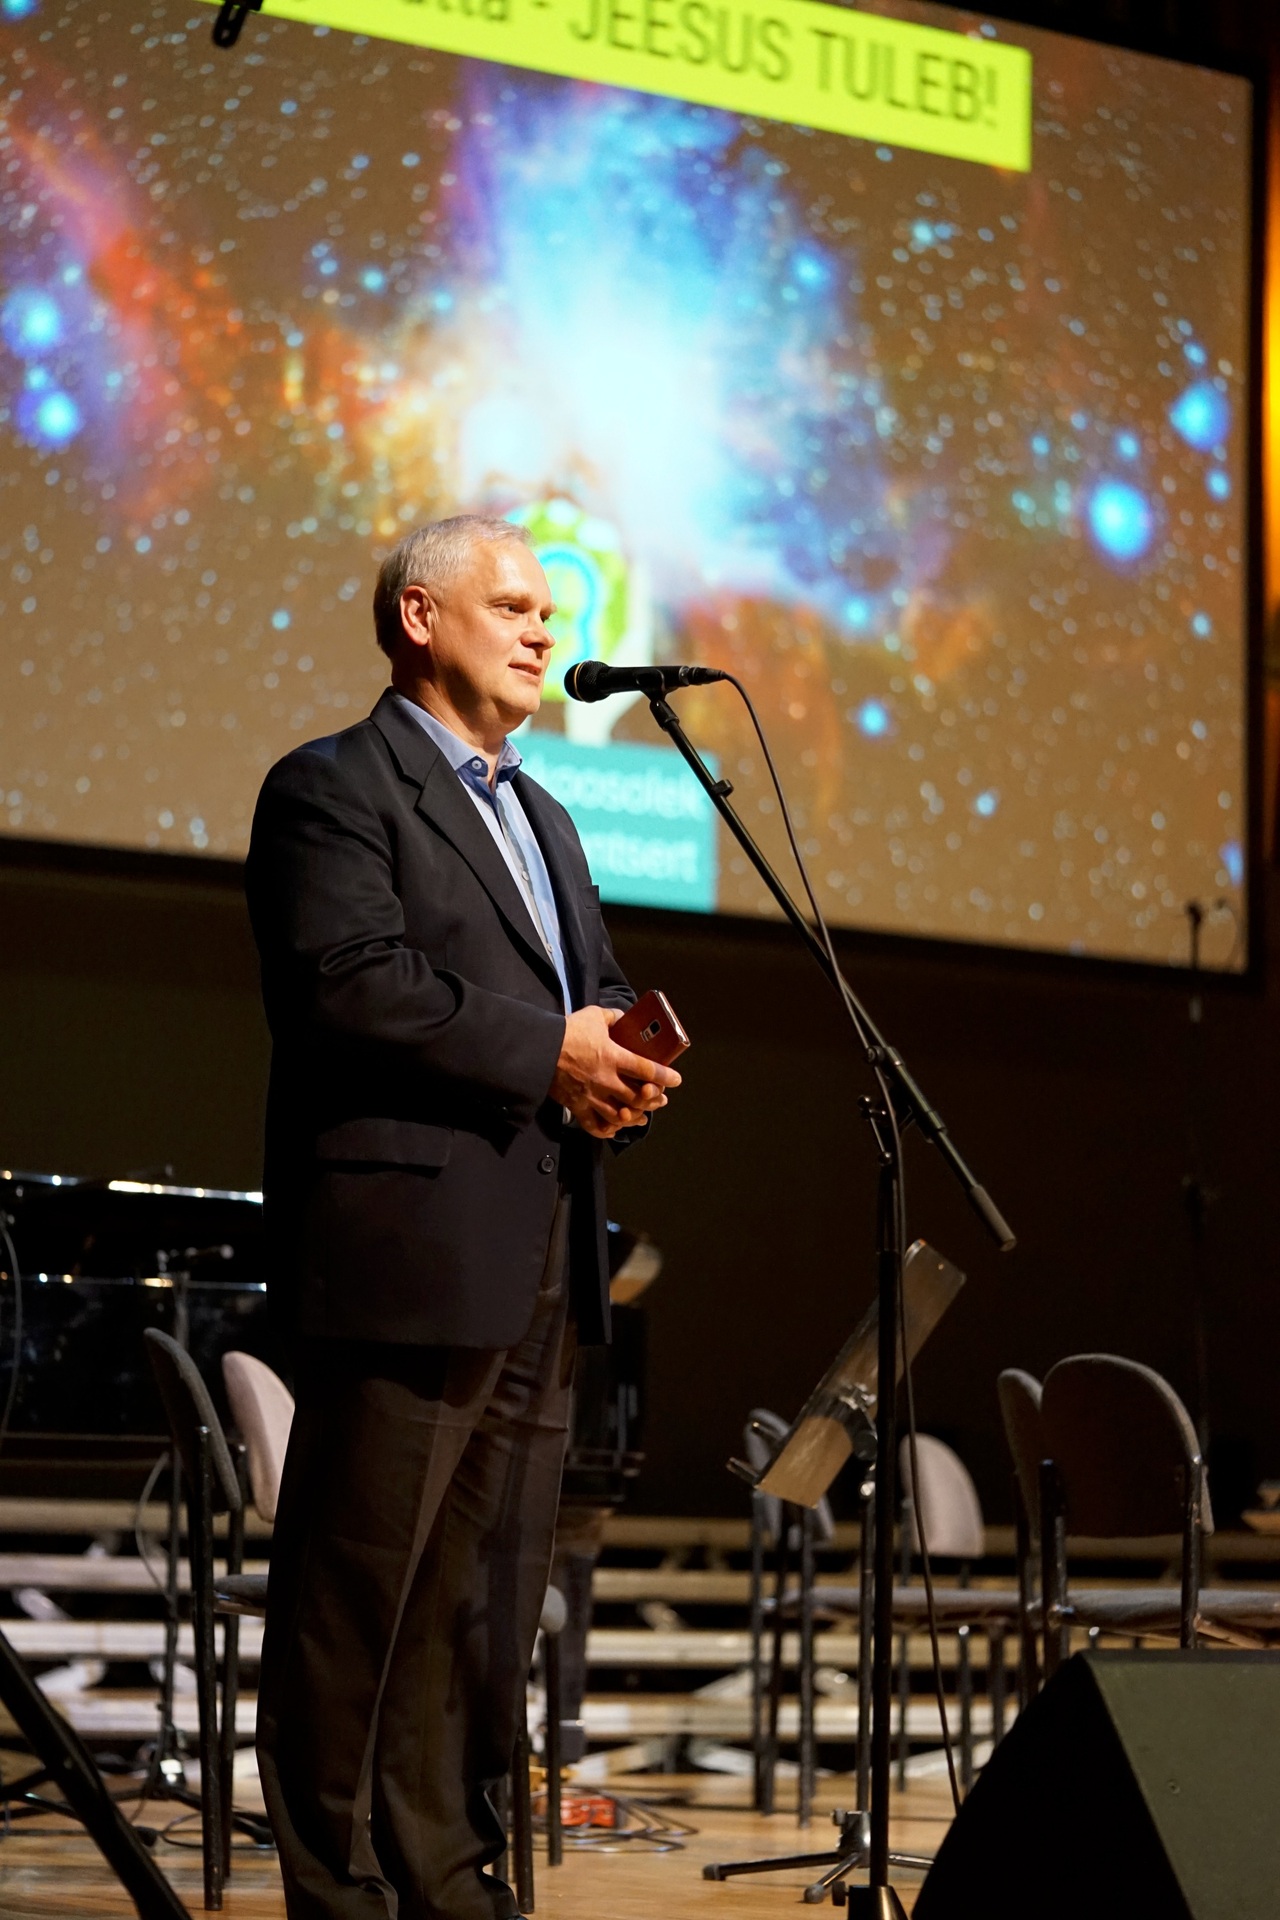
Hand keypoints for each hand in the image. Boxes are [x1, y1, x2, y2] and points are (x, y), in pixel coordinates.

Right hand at [549, 1006, 681, 1139]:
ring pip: (621, 1116)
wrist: (538, 1050)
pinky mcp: (577, 1107)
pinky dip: (607, 1130)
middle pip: (637, 1097)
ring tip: (642, 1116)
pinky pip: (595, 1126)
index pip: (646, 1069)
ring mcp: (591, 1097)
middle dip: (654, 1100)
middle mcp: (605, 1080)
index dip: (665, 1076)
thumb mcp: (593, 1016)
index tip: (676, 1079)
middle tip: (660, 1098)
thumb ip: (613, 1018)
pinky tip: (615, 1128)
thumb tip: (625, 1020)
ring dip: (635, 1117)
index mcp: (612, 1057)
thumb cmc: (567, 1031)